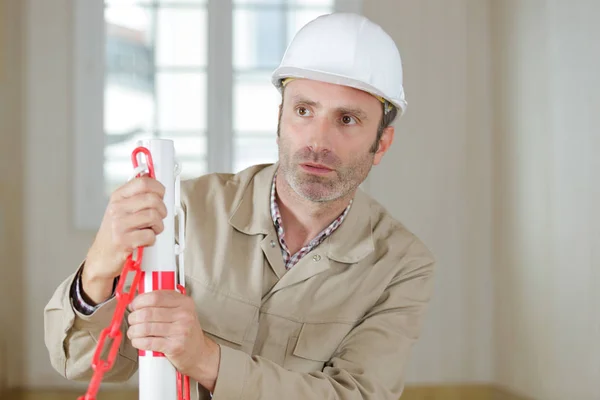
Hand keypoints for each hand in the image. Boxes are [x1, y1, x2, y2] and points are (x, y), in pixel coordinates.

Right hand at [82, 176, 166, 302]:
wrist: (101, 257)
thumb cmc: (116, 232)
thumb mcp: (122, 209)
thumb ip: (137, 196)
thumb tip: (155, 182)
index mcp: (118, 197)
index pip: (143, 182)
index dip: (158, 188)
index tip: (161, 195)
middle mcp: (117, 208)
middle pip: (153, 199)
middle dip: (162, 210)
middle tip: (158, 218)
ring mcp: (118, 224)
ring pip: (154, 216)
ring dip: (158, 226)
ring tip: (151, 230)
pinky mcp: (123, 241)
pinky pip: (150, 235)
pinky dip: (152, 240)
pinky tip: (144, 241)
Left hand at [127, 290, 220, 391]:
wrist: (199, 353)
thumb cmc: (186, 332)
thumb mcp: (182, 311)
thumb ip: (164, 303)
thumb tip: (138, 301)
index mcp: (185, 303)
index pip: (155, 297)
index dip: (139, 301)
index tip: (134, 305)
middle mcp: (184, 315)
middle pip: (147, 313)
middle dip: (133, 317)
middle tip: (132, 320)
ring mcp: (180, 331)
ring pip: (145, 328)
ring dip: (133, 331)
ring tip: (133, 332)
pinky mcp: (174, 347)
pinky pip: (148, 343)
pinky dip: (137, 342)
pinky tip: (138, 341)